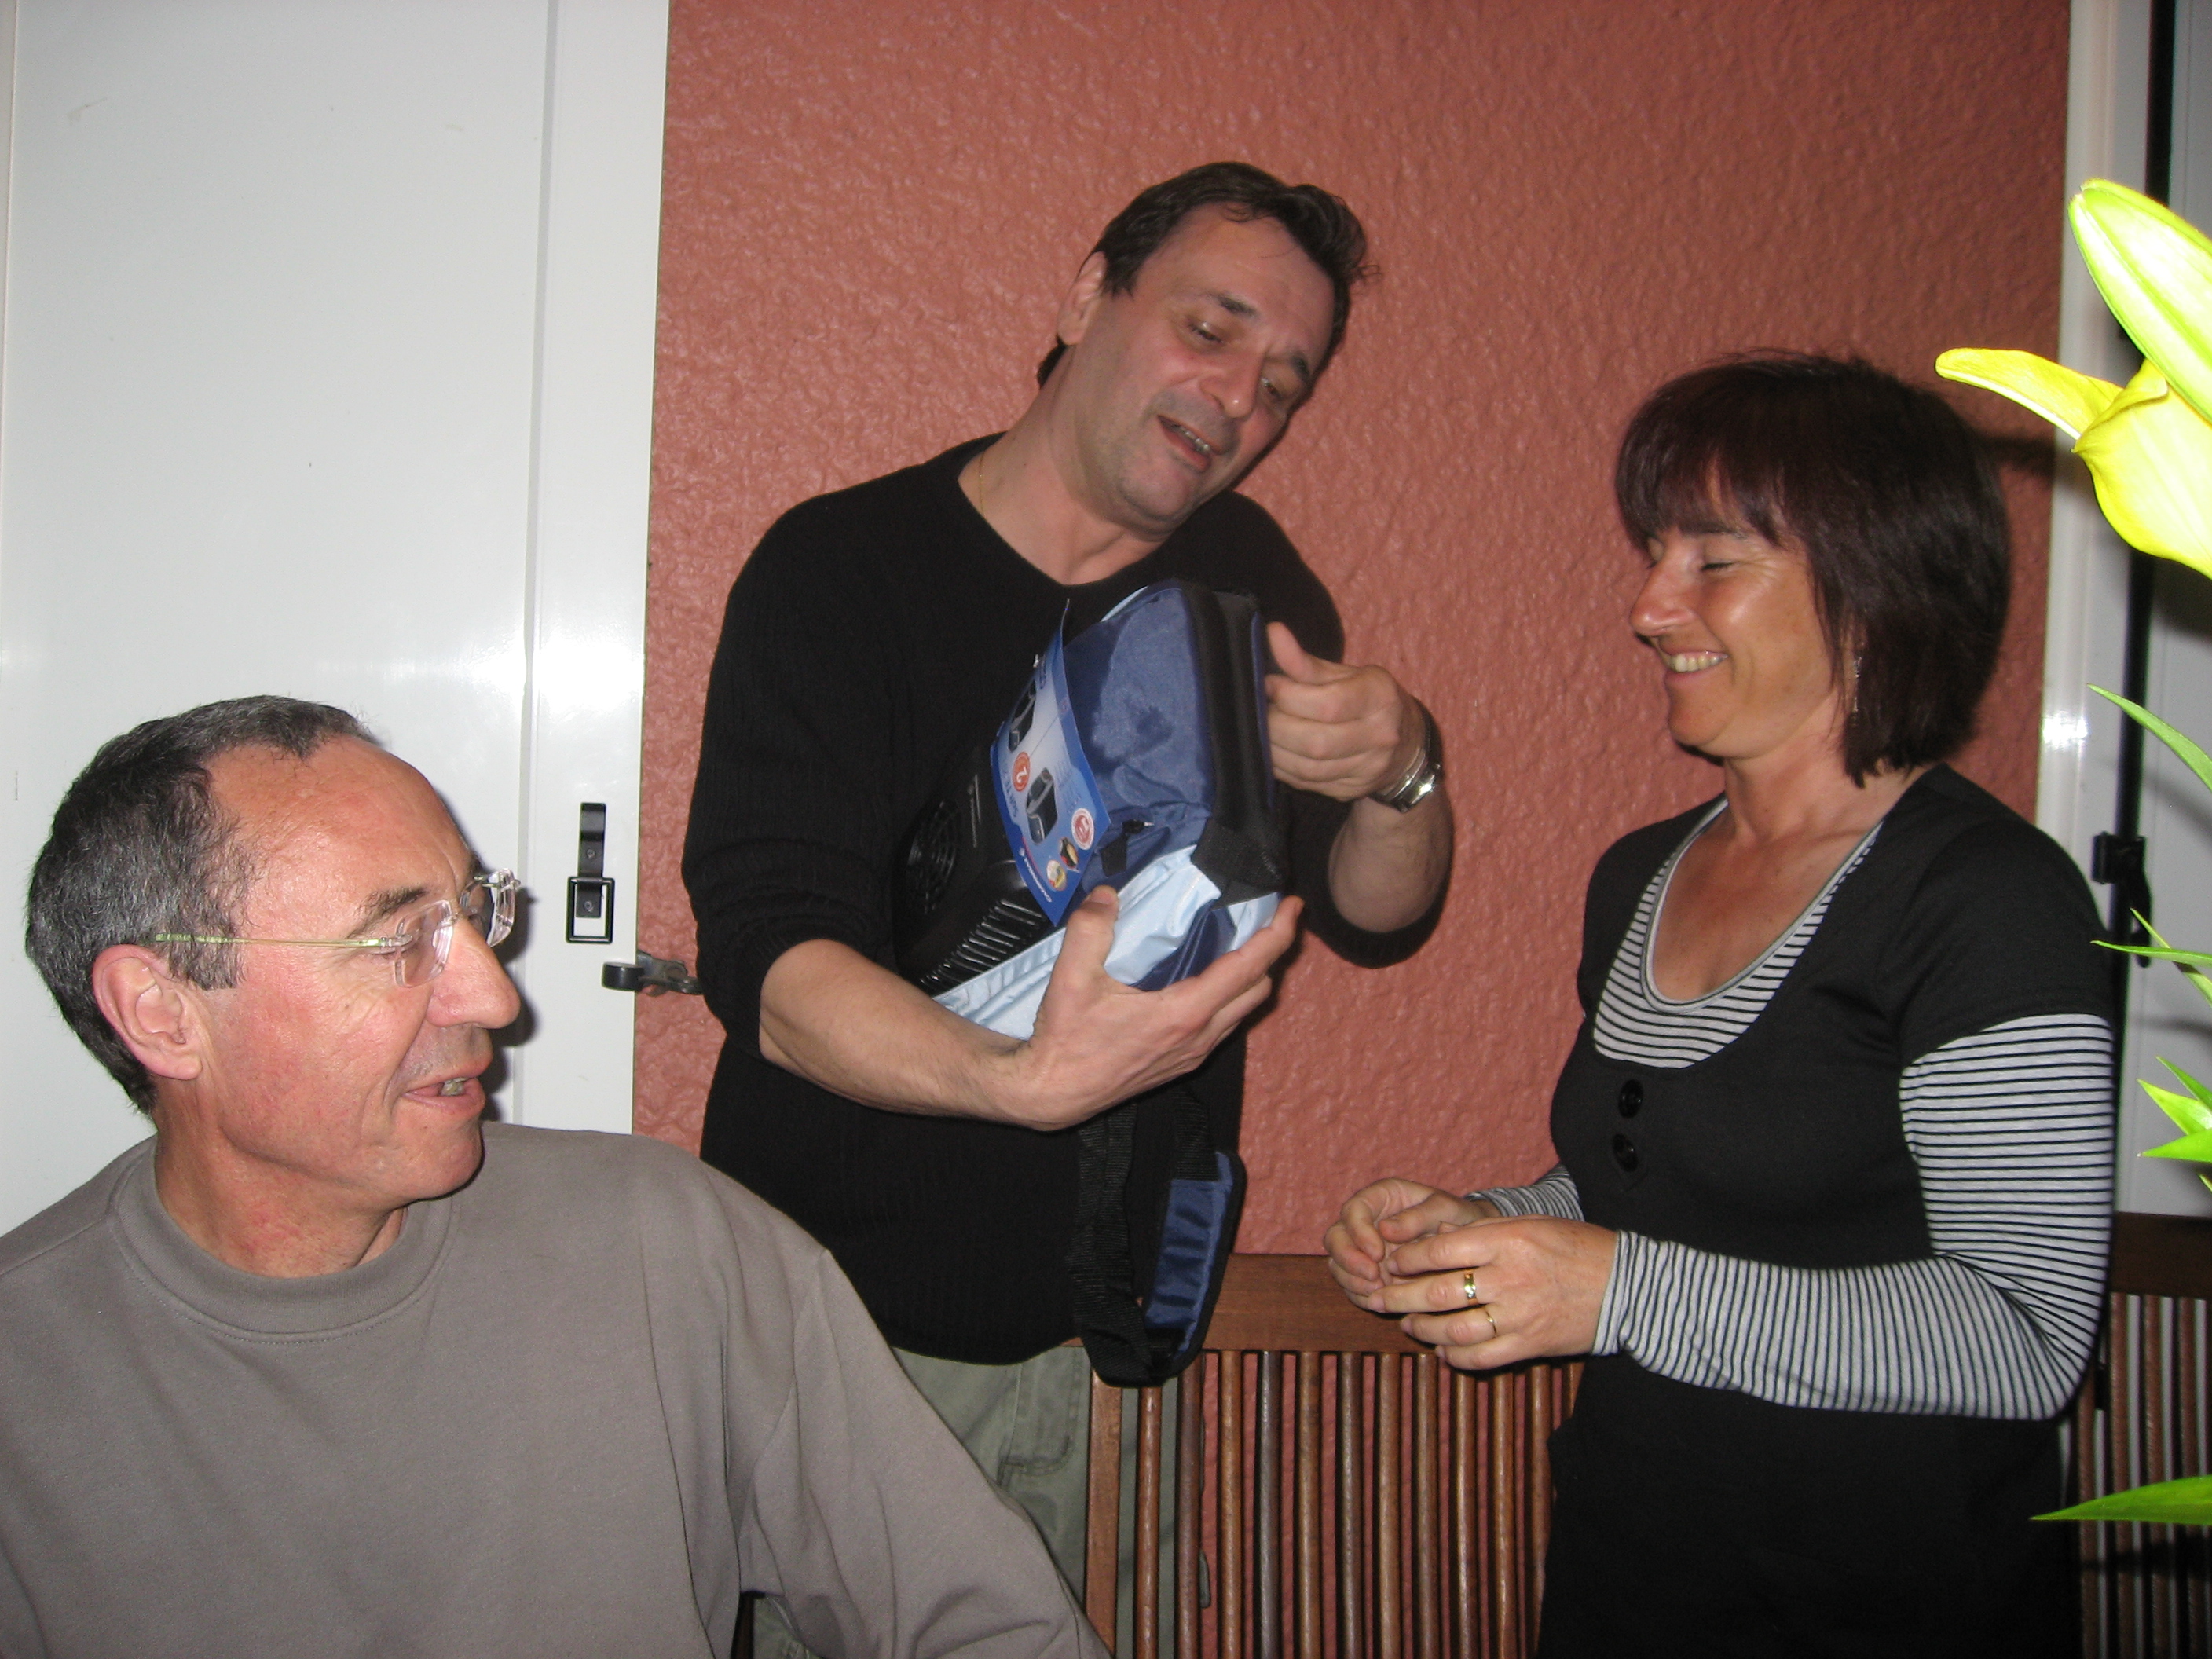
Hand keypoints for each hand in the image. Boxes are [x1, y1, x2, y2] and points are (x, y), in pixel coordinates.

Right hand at [988, 885, 1302, 1130]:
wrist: (1054, 1094)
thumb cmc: (1065, 1041)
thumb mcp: (1070, 978)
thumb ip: (1090, 928)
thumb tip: (1107, 895)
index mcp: (1184, 1013)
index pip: (1250, 967)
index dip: (1278, 933)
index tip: (1293, 906)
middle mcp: (1200, 1036)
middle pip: (1259, 989)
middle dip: (1272, 950)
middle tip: (1268, 916)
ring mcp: (1194, 1053)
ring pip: (1244, 1010)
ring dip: (1253, 975)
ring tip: (1244, 941)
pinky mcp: (1182, 1062)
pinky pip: (1224, 1024)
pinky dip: (1231, 995)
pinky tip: (1208, 977)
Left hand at [1265, 622, 1419, 801]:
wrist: (1404, 743)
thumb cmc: (1366, 699)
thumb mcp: (1344, 674)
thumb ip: (1305, 660)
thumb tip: (1273, 633)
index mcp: (1380, 697)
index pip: (1329, 704)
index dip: (1290, 696)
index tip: (1270, 684)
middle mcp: (1380, 735)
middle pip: (1316, 741)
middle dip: (1276, 726)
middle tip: (1260, 710)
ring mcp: (1368, 768)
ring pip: (1308, 768)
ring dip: (1274, 749)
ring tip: (1261, 730)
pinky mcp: (1350, 790)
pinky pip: (1306, 782)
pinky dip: (1281, 767)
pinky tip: (1272, 751)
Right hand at [1325, 1178, 1488, 1309]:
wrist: (1466, 1243)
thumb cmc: (1455, 1217)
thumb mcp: (1444, 1209)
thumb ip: (1417, 1217)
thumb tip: (1385, 1230)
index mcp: (1379, 1197)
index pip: (1354, 1209)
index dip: (1359, 1232)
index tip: (1377, 1253)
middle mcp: (1364, 1222)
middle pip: (1335, 1237)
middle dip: (1348, 1259)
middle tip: (1373, 1276)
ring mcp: (1362, 1249)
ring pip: (1338, 1263)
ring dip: (1353, 1280)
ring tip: (1379, 1291)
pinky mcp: (1367, 1273)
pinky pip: (1352, 1285)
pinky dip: (1360, 1295)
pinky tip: (1379, 1300)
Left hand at [1373, 1216, 1616, 1370]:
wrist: (1627, 1286)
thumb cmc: (1575, 1247)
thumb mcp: (1531, 1225)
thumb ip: (1483, 1232)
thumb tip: (1434, 1236)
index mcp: (1507, 1241)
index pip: (1440, 1250)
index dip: (1407, 1259)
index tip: (1392, 1262)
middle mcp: (1510, 1278)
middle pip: (1438, 1292)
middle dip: (1400, 1297)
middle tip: (1380, 1296)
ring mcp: (1520, 1315)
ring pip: (1454, 1329)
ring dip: (1423, 1329)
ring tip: (1409, 1324)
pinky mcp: (1530, 1345)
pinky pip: (1480, 1357)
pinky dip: (1454, 1356)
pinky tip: (1443, 1349)